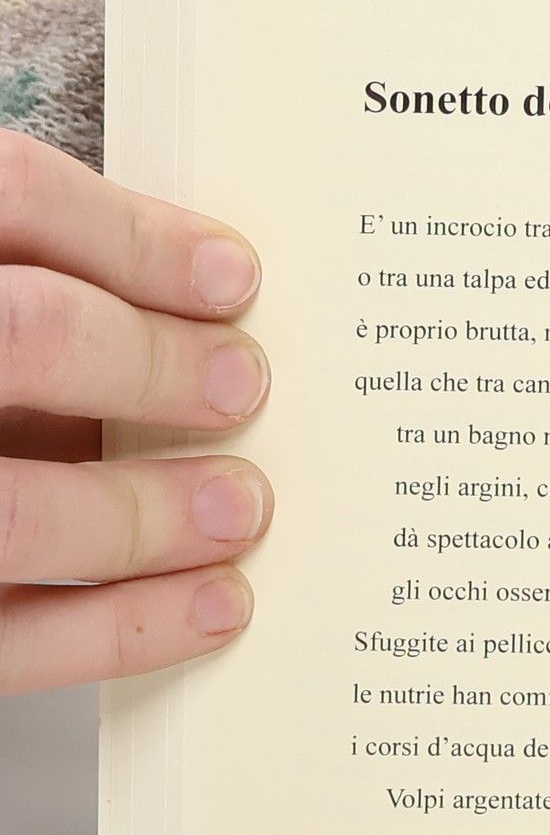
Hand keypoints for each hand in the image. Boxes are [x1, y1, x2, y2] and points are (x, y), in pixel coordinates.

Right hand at [0, 130, 271, 691]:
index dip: (129, 236)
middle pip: (22, 337)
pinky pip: (8, 638)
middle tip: (242, 384)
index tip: (233, 276)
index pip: (10, 196)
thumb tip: (205, 310)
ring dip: (146, 513)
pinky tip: (211, 604)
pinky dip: (124, 626)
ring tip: (240, 506)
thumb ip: (42, 292)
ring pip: (11, 511)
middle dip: (149, 364)